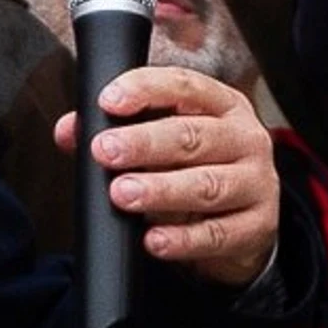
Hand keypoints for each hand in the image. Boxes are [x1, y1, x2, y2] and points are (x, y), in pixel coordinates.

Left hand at [55, 66, 279, 287]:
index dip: (147, 89)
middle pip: (195, 136)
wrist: (244, 222)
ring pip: (208, 185)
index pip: (187, 87)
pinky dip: (184, 239)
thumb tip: (70, 129)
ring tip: (124, 194)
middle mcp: (246, 139)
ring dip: (162, 190)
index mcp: (223, 107)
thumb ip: (118, 132)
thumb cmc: (197, 171)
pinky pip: (218, 234)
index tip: (109, 100)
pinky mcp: (257, 225)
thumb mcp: (165, 146)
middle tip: (106, 151)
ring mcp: (256, 182)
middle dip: (146, 142)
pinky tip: (155, 240)